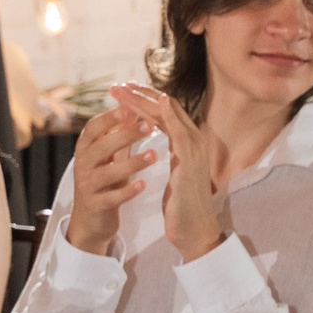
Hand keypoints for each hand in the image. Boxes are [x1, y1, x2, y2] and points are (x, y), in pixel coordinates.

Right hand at [62, 92, 158, 257]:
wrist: (90, 219)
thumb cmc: (103, 181)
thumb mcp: (107, 156)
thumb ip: (117, 135)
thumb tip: (131, 106)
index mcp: (85, 150)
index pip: (93, 128)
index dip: (109, 117)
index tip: (130, 107)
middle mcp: (82, 165)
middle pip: (101, 146)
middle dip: (125, 135)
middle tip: (150, 126)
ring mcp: (87, 186)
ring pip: (107, 172)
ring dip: (131, 163)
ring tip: (154, 155)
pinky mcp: (95, 205)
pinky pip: (111, 197)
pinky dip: (127, 191)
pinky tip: (142, 184)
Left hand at [120, 84, 228, 260]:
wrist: (194, 227)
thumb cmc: (182, 201)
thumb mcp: (174, 169)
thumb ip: (171, 149)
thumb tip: (159, 137)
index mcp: (187, 141)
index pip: (164, 112)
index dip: (143, 99)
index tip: (122, 91)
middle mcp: (193, 139)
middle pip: (166, 107)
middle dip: (140, 94)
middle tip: (117, 85)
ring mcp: (194, 148)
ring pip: (169, 114)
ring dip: (145, 100)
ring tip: (123, 91)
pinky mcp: (190, 160)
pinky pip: (179, 132)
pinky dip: (169, 116)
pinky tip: (156, 103)